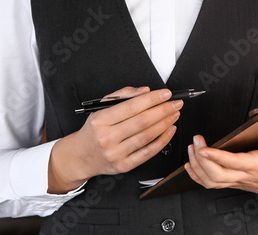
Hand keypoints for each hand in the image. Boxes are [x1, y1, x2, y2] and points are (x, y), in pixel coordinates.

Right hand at [47, 86, 180, 193]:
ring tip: (175, 114)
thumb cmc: (94, 130)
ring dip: (165, 124)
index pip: (132, 107)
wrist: (81, 156)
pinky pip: (147, 153)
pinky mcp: (123, 166)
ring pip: (147, 136)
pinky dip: (162, 141)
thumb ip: (122, 95)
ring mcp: (115, 153)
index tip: (166, 94)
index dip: (152, 99)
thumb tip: (145, 91)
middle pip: (142, 121)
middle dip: (163, 110)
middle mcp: (107, 138)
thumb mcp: (101, 107)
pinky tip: (170, 130)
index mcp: (101, 120)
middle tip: (176, 103)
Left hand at [183, 122, 257, 207]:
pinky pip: (209, 183)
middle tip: (195, 142)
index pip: (234, 163)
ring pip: (210, 181)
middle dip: (201, 160)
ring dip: (197, 167)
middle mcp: (244, 175)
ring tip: (191, 149)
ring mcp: (236, 181)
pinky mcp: (231, 182)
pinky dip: (196, 175)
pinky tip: (190, 164)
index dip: (217, 157)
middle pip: (216, 175)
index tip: (204, 148)